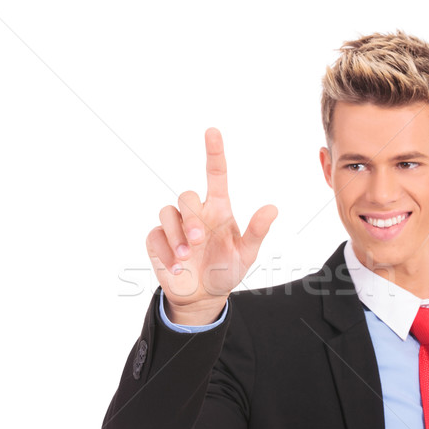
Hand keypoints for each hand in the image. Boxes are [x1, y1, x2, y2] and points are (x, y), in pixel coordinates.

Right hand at [146, 128, 277, 324]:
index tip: (212, 132)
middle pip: (186, 196)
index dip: (214, 153)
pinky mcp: (158, 241)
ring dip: (176, 235)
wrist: (204, 296)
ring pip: (167, 212)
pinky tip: (176, 269)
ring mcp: (175, 226)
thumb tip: (273, 208)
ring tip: (185, 258)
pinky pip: (155, 235)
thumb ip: (257, 232)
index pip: (216, 175)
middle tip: (197, 242)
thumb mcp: (246, 254)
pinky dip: (164, 252)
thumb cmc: (226, 270)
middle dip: (190, 218)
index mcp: (218, 210)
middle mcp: (195, 214)